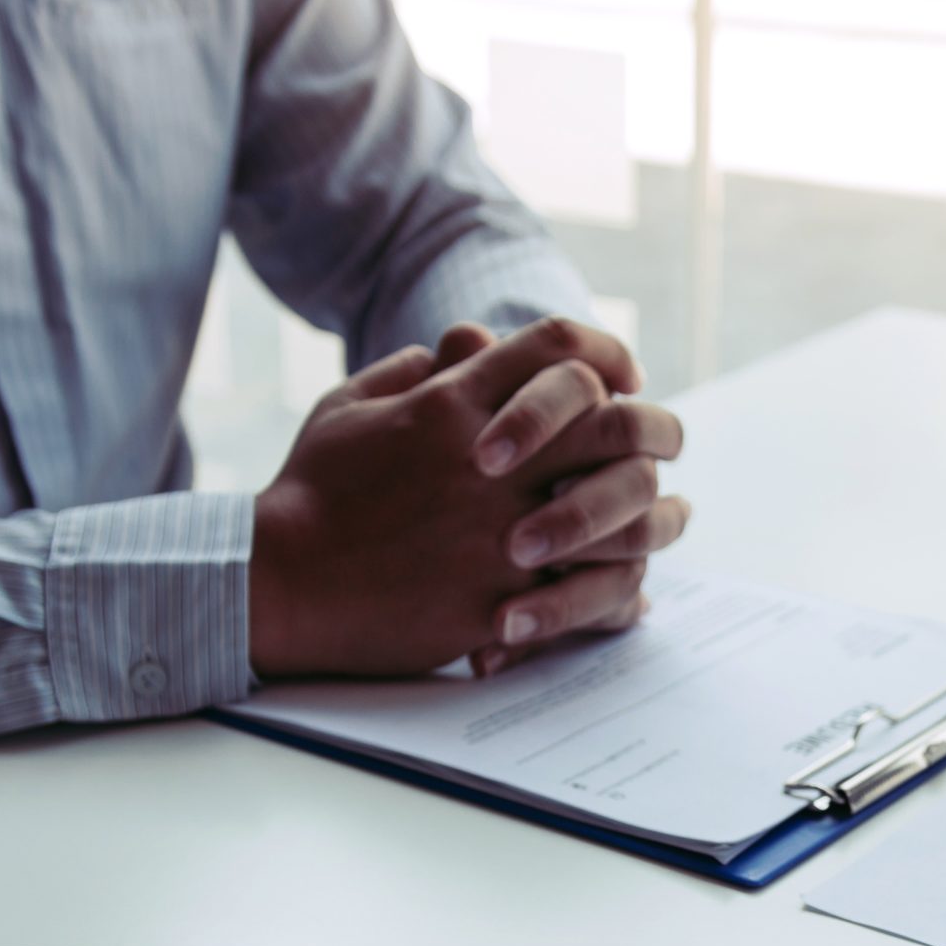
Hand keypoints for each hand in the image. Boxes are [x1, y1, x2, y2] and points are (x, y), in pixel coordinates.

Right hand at [249, 318, 690, 679]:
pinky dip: (622, 588)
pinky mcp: (499, 597)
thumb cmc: (307, 492)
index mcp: (454, 403)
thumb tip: (464, 349)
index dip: (608, 351)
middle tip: (667, 440)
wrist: (278, 584)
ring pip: (622, 508)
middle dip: (656, 426)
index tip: (624, 374)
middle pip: (616, 421)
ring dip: (654, 510)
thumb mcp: (349, 406)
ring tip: (663, 516)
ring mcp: (500, 531)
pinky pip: (590, 588)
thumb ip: (413, 370)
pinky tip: (635, 591)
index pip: (561, 348)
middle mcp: (491, 461)